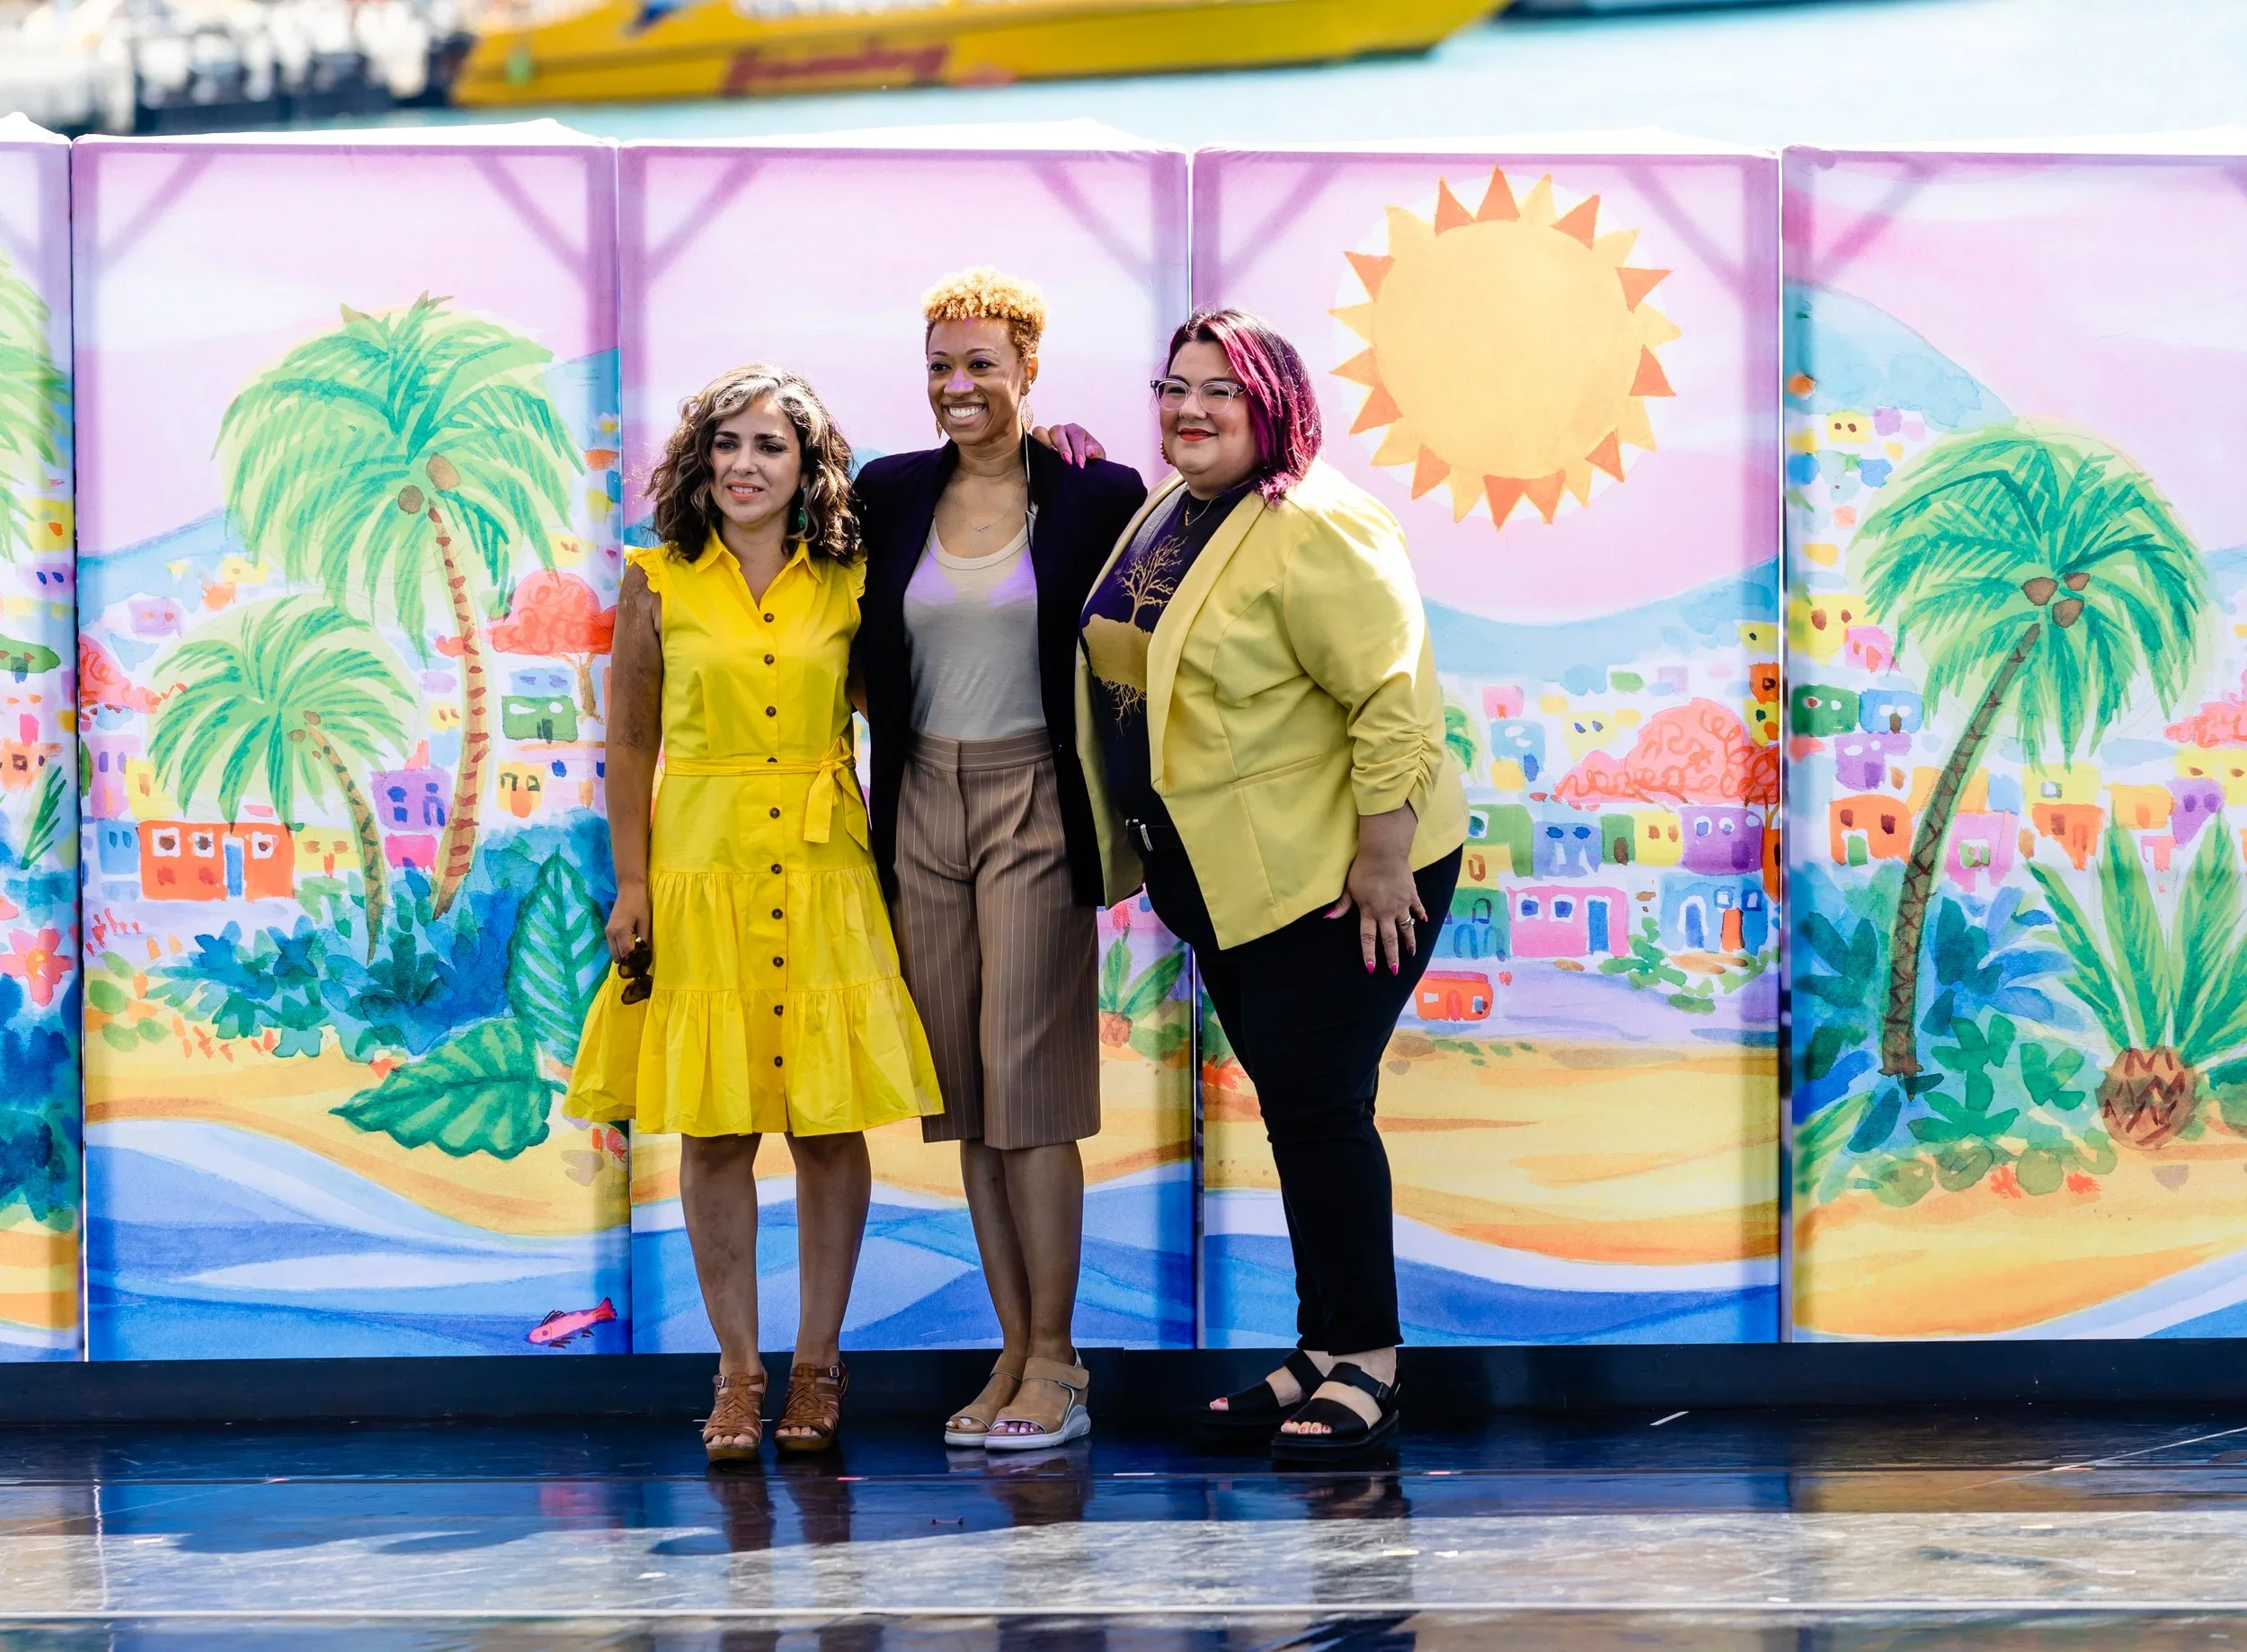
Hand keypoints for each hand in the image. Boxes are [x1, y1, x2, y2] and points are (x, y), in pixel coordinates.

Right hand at [606, 882, 652, 964]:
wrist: (628, 889)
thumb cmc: (639, 904)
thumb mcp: (645, 922)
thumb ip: (643, 939)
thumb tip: (643, 954)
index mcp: (621, 931)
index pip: (626, 953)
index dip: (634, 961)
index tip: (642, 965)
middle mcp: (611, 933)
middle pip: (617, 956)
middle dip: (627, 961)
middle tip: (639, 962)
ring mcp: (607, 932)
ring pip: (613, 952)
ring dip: (623, 956)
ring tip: (635, 955)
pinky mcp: (607, 930)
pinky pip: (612, 946)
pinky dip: (619, 949)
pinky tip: (630, 947)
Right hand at [1032, 422, 1104, 466]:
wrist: (1082, 467)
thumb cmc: (1089, 459)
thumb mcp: (1097, 456)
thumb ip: (1095, 452)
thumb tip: (1089, 451)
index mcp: (1075, 431)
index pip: (1075, 435)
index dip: (1078, 449)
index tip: (1080, 463)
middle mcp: (1061, 431)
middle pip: (1057, 431)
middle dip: (1062, 446)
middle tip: (1068, 461)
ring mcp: (1048, 437)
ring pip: (1040, 432)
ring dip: (1045, 444)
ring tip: (1051, 458)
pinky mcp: (1039, 444)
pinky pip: (1032, 442)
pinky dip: (1034, 447)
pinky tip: (1040, 460)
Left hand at [1325, 807, 1424, 973]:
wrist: (1384, 854)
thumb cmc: (1362, 869)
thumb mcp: (1349, 888)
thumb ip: (1342, 905)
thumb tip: (1329, 918)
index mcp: (1369, 912)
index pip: (1368, 938)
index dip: (1369, 954)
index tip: (1371, 968)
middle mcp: (1386, 913)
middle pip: (1389, 939)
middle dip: (1392, 956)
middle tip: (1395, 970)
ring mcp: (1401, 905)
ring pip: (1406, 928)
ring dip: (1409, 941)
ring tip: (1412, 952)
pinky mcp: (1411, 894)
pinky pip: (1418, 908)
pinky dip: (1421, 915)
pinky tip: (1424, 921)